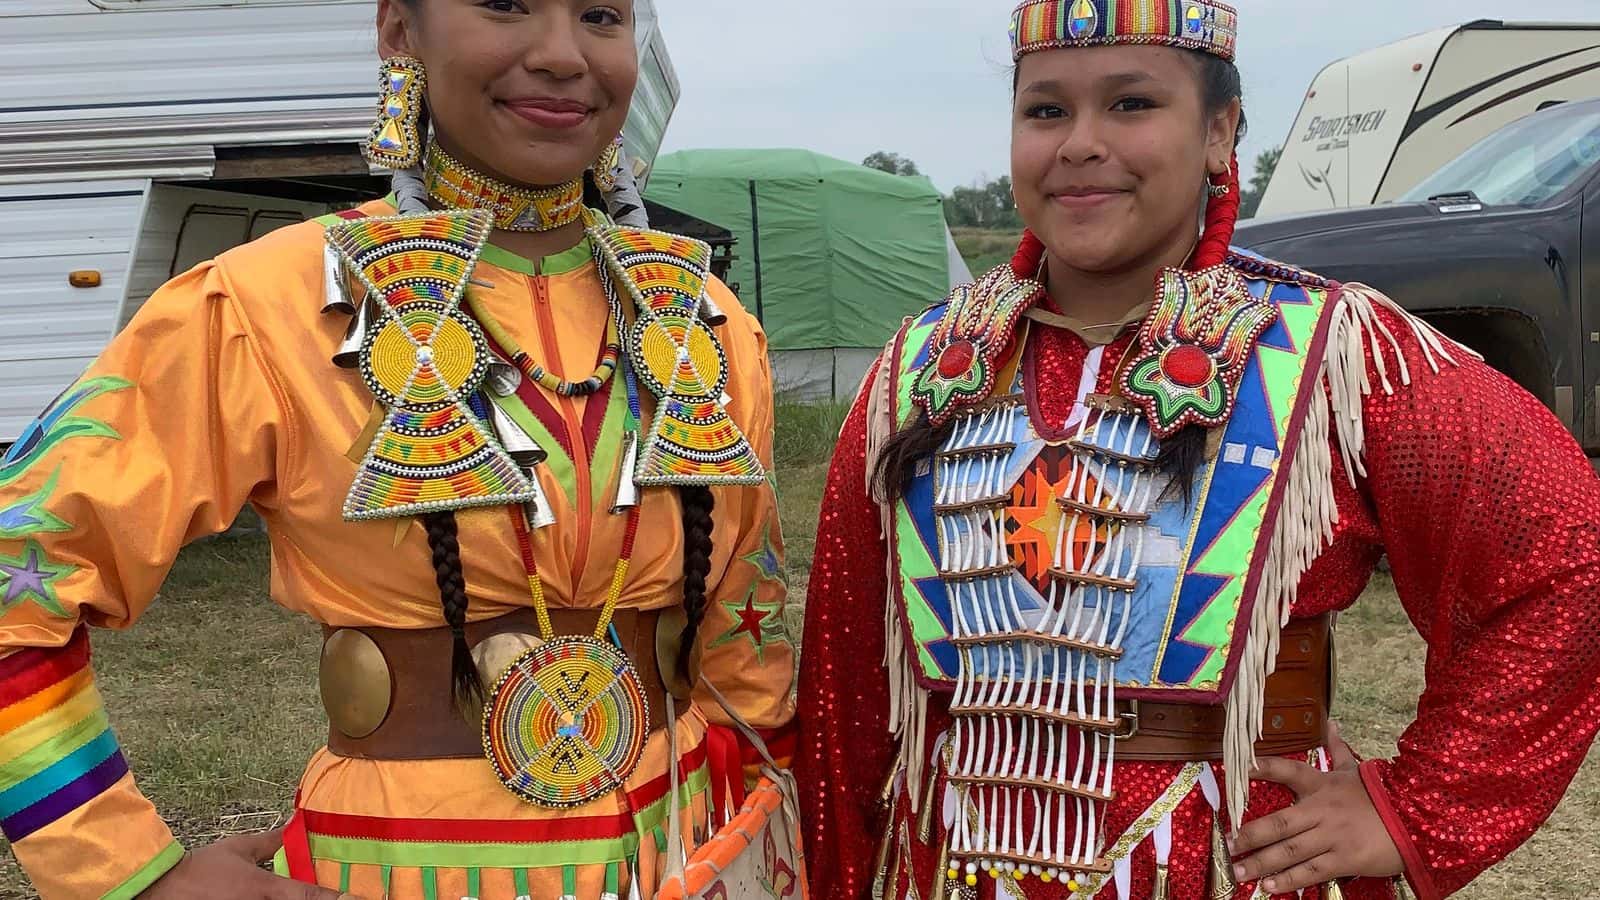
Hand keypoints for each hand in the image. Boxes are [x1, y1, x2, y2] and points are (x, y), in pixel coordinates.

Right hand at [140, 827, 358, 898]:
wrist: (158, 890)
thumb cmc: (200, 869)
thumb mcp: (237, 849)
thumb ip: (269, 841)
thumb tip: (293, 825)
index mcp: (266, 889)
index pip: (310, 897)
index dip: (336, 899)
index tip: (356, 898)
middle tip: (344, 898)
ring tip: (323, 898)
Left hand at [1228, 722, 1403, 893]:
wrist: (1417, 819)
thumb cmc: (1381, 796)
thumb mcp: (1357, 770)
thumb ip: (1337, 750)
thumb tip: (1331, 724)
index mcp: (1322, 785)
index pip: (1288, 770)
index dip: (1263, 768)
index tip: (1239, 770)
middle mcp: (1322, 810)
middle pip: (1278, 823)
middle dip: (1250, 836)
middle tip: (1229, 845)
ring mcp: (1332, 836)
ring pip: (1290, 851)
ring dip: (1262, 863)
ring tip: (1240, 871)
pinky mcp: (1345, 859)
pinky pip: (1311, 871)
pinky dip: (1289, 880)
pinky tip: (1269, 886)